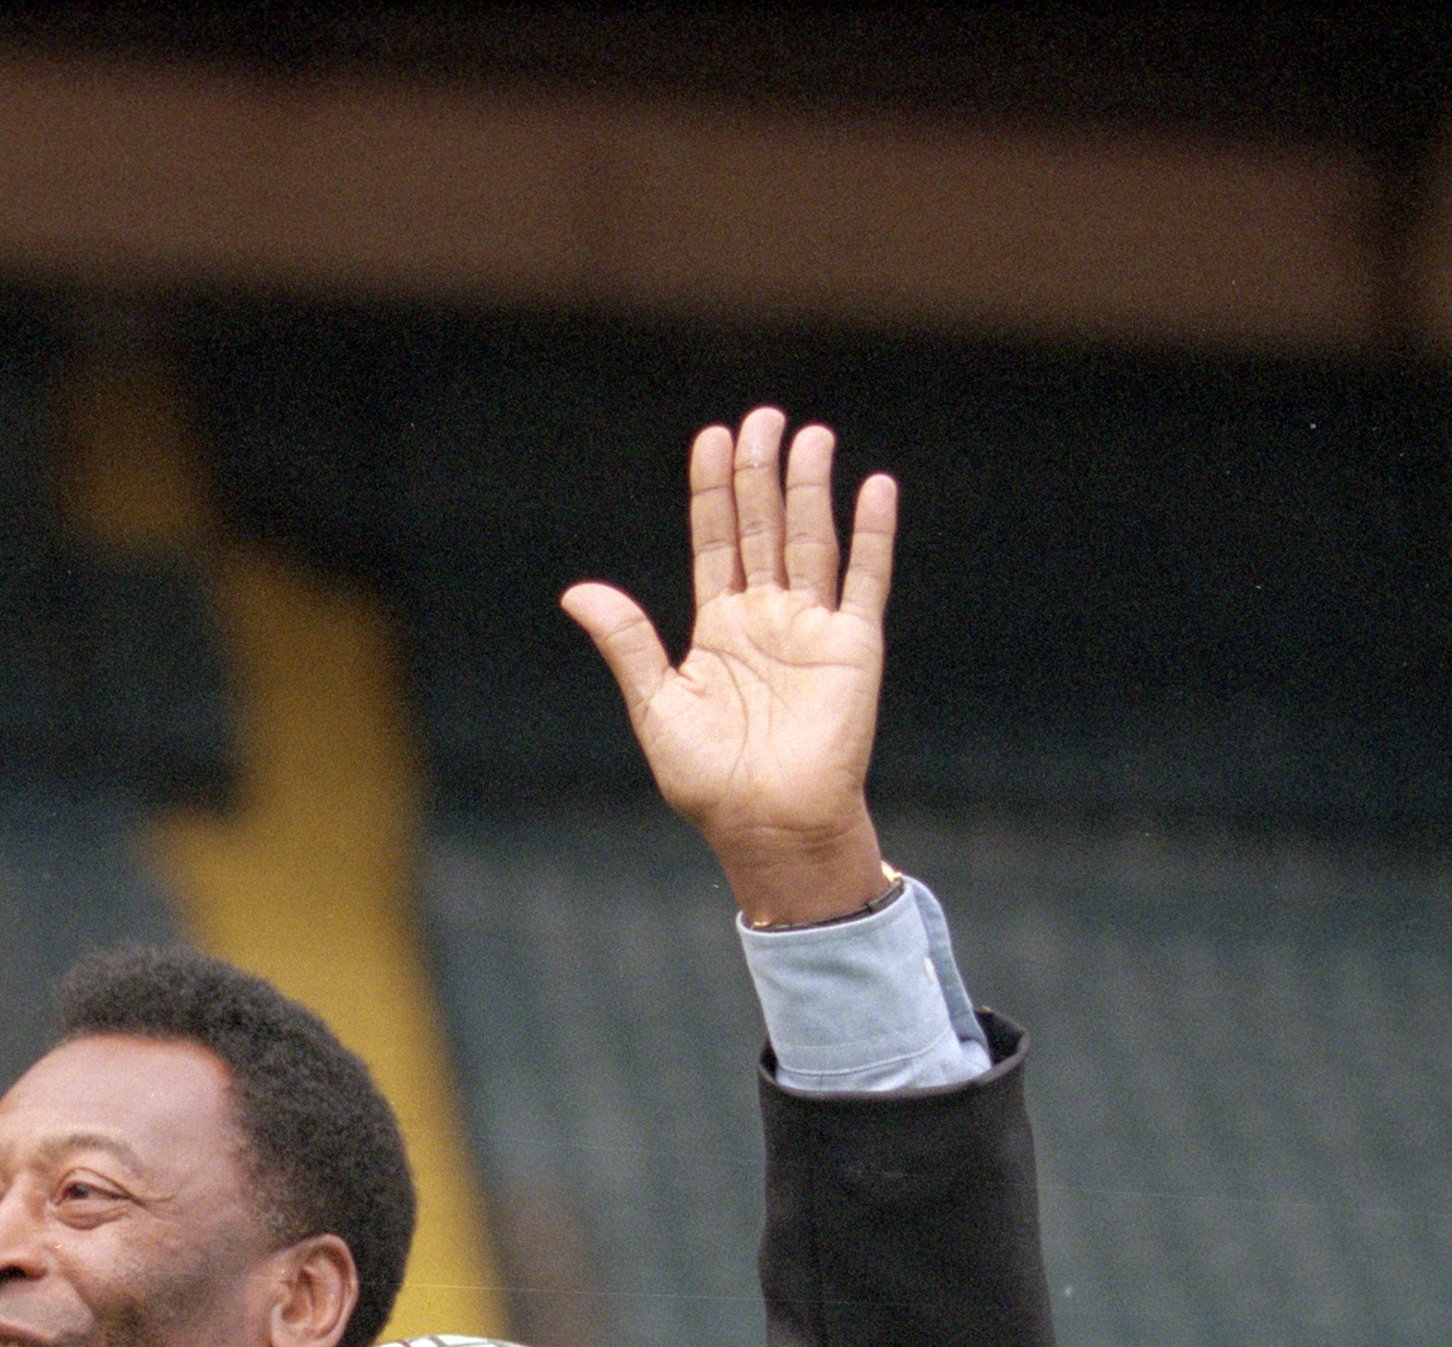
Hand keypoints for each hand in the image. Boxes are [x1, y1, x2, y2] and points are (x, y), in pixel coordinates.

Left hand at [562, 409, 896, 927]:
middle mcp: (766, 618)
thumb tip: (577, 591)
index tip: (712, 437)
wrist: (766, 824)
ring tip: (809, 435)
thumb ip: (627, 643)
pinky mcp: (854, 647)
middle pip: (762, 529)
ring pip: (811, 541)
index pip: (715, 543)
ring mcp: (812, 628)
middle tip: (762, 417)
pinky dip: (871, 534)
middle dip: (760, 474)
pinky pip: (866, 580)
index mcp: (718, 628)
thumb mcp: (657, 704)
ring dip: (810, 489)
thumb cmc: (708, 778)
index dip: (713, 492)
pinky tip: (874, 488)